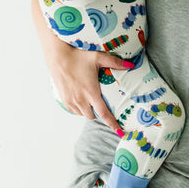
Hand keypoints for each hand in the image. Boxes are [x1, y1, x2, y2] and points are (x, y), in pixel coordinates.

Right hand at [31, 0, 124, 130]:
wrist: (58, 56)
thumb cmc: (78, 56)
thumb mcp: (98, 57)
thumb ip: (115, 62)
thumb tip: (130, 64)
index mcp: (91, 92)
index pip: (104, 114)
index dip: (112, 124)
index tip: (120, 131)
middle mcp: (80, 100)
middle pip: (92, 116)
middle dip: (98, 114)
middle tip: (102, 106)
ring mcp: (70, 100)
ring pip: (82, 114)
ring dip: (88, 111)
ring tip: (91, 102)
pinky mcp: (63, 99)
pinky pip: (73, 110)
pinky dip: (78, 109)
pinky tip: (80, 99)